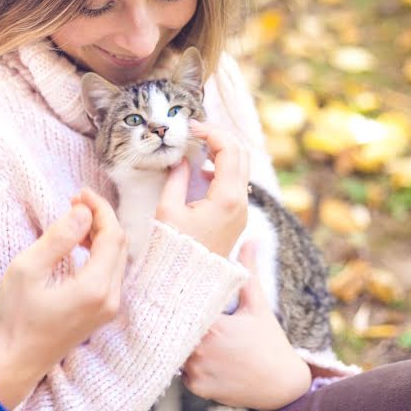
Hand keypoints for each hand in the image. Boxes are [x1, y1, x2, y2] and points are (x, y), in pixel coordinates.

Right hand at [0, 188, 126, 408]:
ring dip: (101, 235)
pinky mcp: (103, 313)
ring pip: (118, 258)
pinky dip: (100, 252)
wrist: (16, 360)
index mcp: (95, 287)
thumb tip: (84, 212)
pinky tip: (79, 245)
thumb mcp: (28, 269)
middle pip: (120, 245)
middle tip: (75, 203)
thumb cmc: (16, 316)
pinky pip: (111, 273)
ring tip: (74, 220)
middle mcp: (111, 298)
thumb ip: (58, 238)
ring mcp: (110, 308)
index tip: (79, 193)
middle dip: (101, 219)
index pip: (112, 235)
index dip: (100, 209)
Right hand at [156, 121, 248, 255]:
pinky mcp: (237, 218)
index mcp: (227, 197)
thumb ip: (176, 178)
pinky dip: (222, 169)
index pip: (228, 149)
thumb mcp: (168, 210)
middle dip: (220, 138)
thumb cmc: (174, 250)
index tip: (190, 127)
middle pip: (241, 154)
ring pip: (241, 168)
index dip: (210, 132)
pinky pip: (236, 184)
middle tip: (196, 133)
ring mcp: (242, 211)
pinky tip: (201, 172)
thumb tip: (181, 159)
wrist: (188, 283)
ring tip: (196, 148)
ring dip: (222, 153)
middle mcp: (241, 202)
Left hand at [182, 243, 310, 410]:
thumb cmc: (271, 342)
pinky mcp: (198, 388)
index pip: (181, 307)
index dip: (178, 300)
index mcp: (213, 325)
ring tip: (188, 335)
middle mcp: (200, 349)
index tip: (175, 293)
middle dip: (176, 322)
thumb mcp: (258, 305)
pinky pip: (182, 372)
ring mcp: (198, 371)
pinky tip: (203, 359)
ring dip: (181, 344)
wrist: (283, 386)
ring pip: (176, 350)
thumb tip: (250, 240)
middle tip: (174, 313)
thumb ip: (249, 271)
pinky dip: (188, 366)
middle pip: (175, 329)